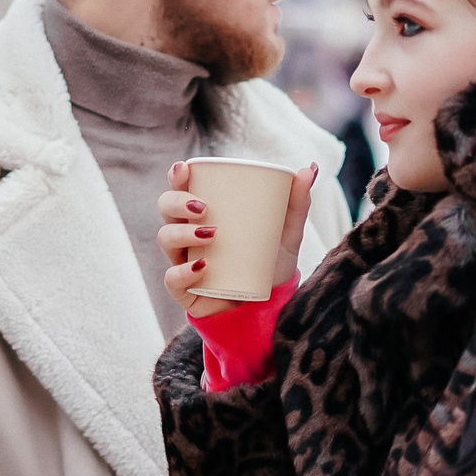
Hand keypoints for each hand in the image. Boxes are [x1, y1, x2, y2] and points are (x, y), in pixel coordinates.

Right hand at [155, 161, 316, 317]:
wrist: (268, 308)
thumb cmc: (269, 264)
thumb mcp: (287, 234)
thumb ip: (297, 203)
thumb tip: (309, 168)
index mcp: (204, 215)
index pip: (181, 188)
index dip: (176, 176)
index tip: (185, 169)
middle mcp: (187, 234)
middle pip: (166, 209)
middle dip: (177, 202)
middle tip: (204, 207)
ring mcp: (183, 261)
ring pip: (165, 239)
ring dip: (182, 233)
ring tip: (211, 234)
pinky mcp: (185, 290)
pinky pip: (172, 278)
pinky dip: (184, 271)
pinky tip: (203, 266)